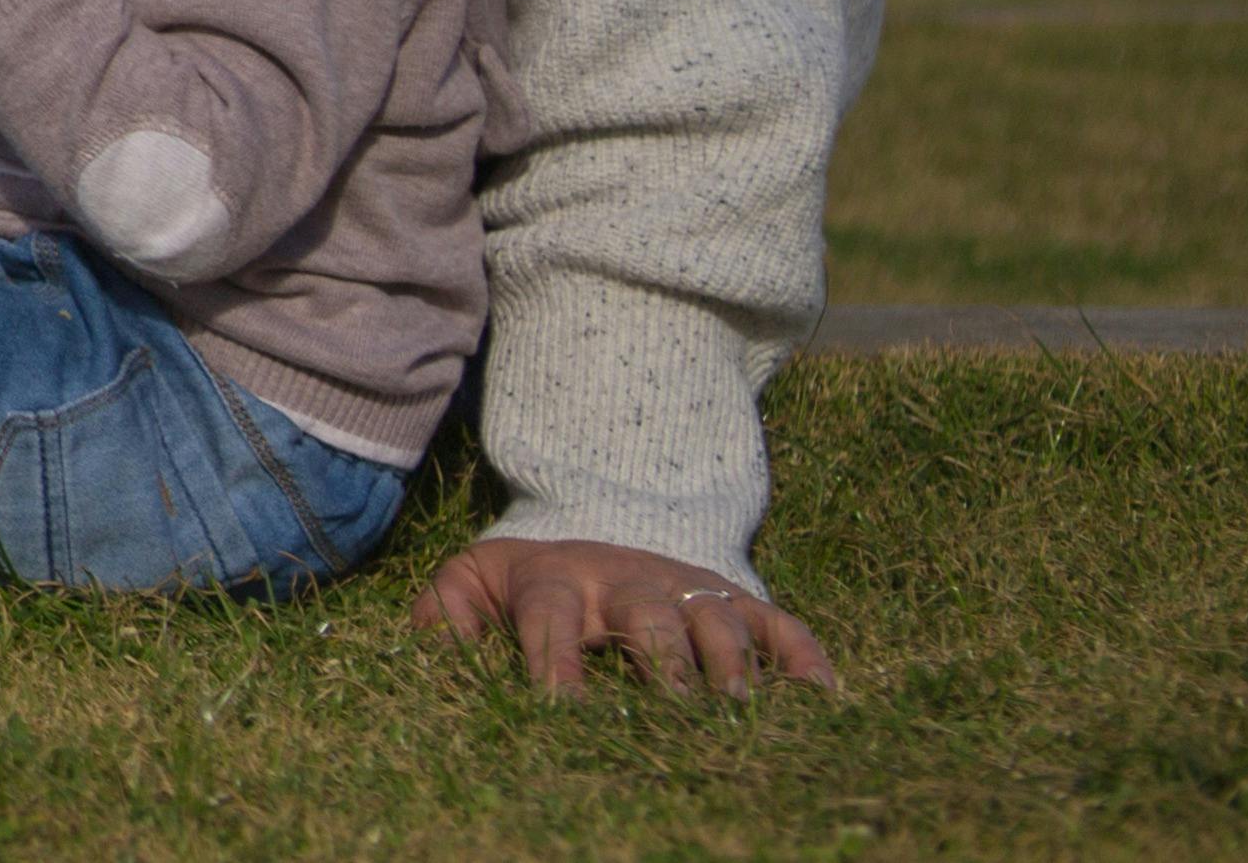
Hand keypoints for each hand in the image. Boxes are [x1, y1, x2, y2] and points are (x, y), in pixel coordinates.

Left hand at [418, 537, 835, 697]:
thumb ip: (441, 616)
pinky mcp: (731, 598)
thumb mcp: (468, 586)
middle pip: (644, 610)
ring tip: (742, 708)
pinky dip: (802, 655)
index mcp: (554, 579)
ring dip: (729, 657)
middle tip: (676, 707)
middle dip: (659, 657)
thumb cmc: (521, 585)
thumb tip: (424, 652)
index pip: (548, 615)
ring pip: (712, 612)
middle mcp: (624, 578)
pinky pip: (776, 622)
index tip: (561, 710)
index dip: (553, 659)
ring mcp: (683, 585)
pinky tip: (823, 698)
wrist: (587, 536)